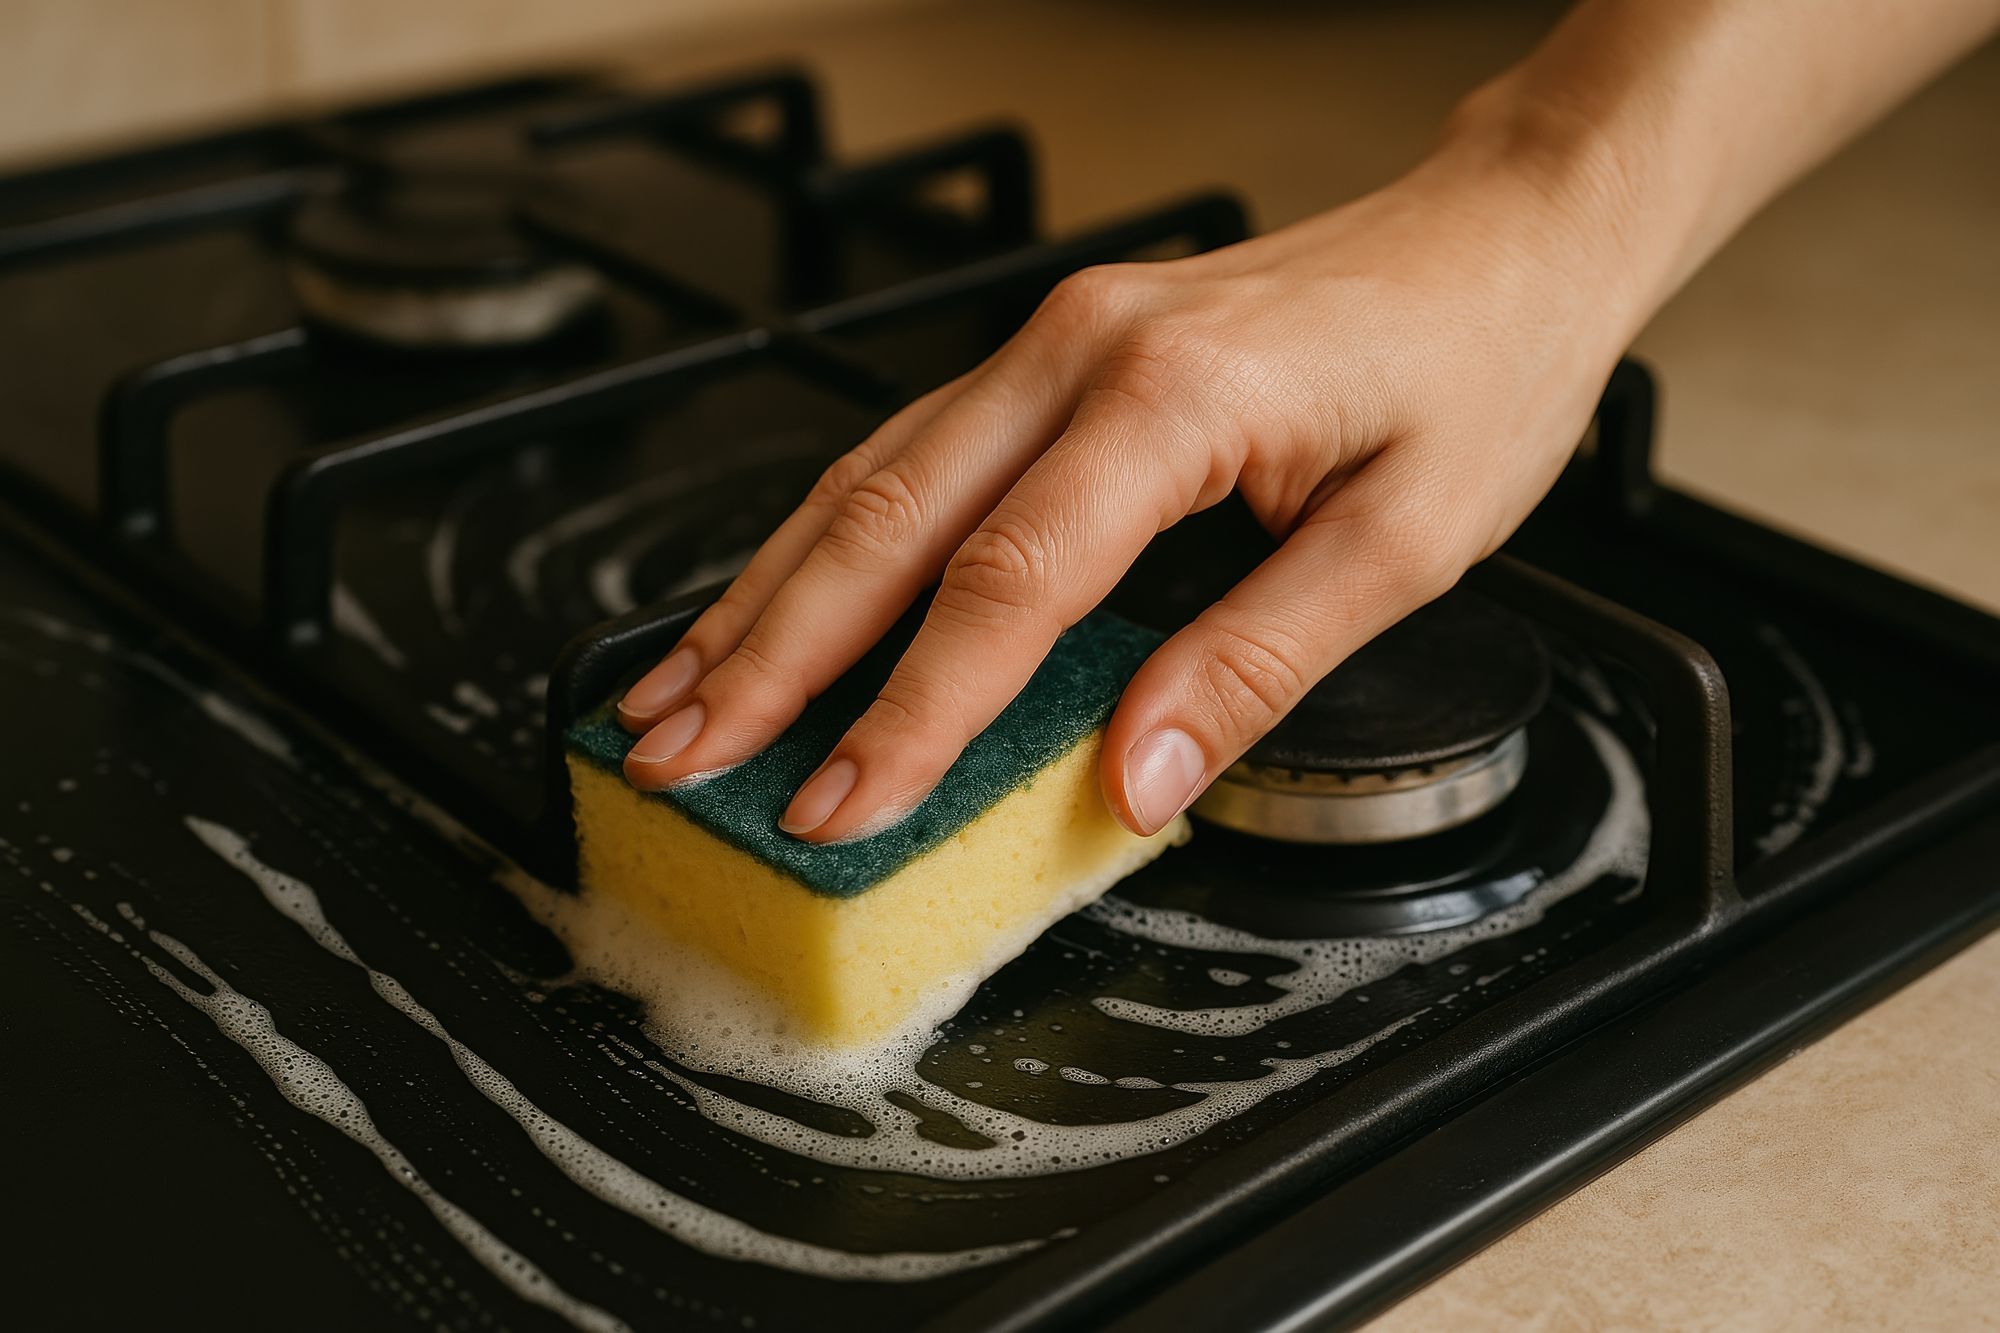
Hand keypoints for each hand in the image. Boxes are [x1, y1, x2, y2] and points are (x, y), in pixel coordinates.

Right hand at [614, 121, 1640, 841]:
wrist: (1506, 231)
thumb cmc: (1476, 365)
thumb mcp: (1408, 541)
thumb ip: (1256, 660)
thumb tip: (1134, 777)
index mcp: (1170, 396)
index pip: (1003, 582)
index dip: (910, 712)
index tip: (836, 809)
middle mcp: (1081, 349)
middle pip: (884, 516)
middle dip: (769, 652)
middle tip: (679, 757)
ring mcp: (1056, 339)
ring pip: (869, 474)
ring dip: (769, 592)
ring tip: (680, 691)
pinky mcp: (1056, 353)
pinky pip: (911, 449)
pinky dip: (828, 537)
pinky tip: (780, 596)